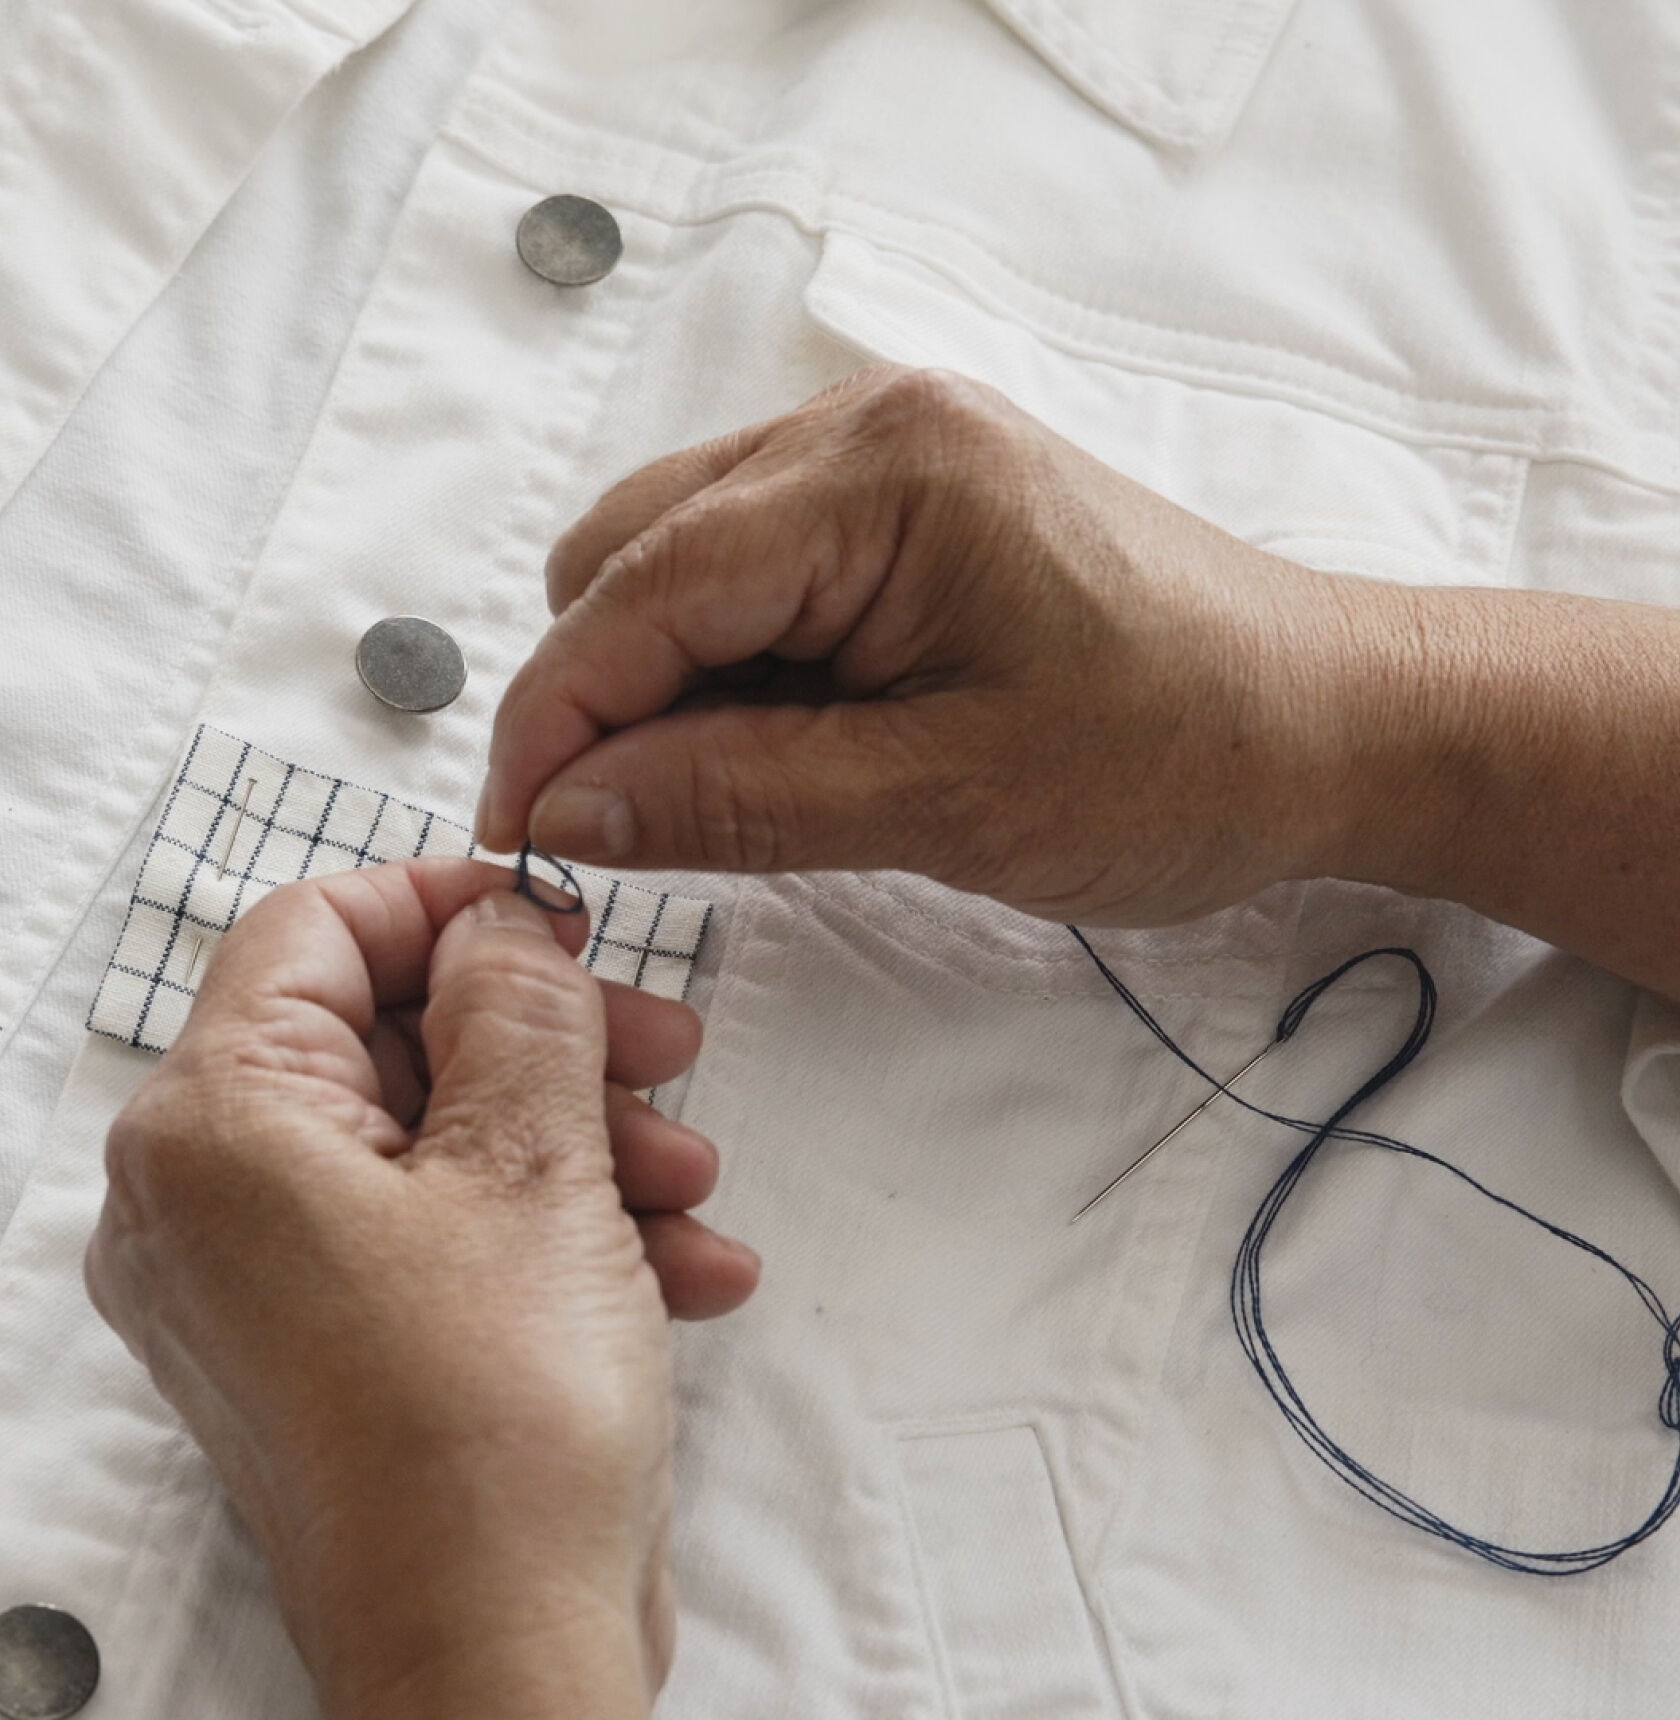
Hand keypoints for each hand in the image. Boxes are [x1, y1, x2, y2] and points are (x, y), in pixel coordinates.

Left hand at [86, 859, 758, 1719]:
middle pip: (394, 1036)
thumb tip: (502, 927)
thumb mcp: (537, 1163)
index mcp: (215, 1128)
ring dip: (582, 1141)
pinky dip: (559, 1228)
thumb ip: (522, 1005)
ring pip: (438, 1136)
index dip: (450, 905)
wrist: (498, 1660)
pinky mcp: (336, 1342)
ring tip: (690, 1183)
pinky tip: (681, 1267)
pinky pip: (444, 1232)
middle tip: (662, 1046)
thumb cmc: (492, 1433)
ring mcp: (270, 1281)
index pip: (314, 930)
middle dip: (551, 1041)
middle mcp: (211, 1201)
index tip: (558, 918)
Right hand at [476, 365, 1356, 924]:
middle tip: (632, 835)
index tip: (514, 837)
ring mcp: (884, 457)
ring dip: (668, 688)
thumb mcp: (949, 800)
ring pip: (678, 564)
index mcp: (883, 469)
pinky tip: (788, 748)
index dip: (556, 716)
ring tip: (735, 800)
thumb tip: (567, 810)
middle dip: (604, 697)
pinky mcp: (904, 508)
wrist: (1334, 725)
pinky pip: (754, 580)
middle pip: (634, 554)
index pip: (642, 585)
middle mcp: (866, 427)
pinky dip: (733, 672)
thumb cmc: (1185, 755)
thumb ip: (739, 799)